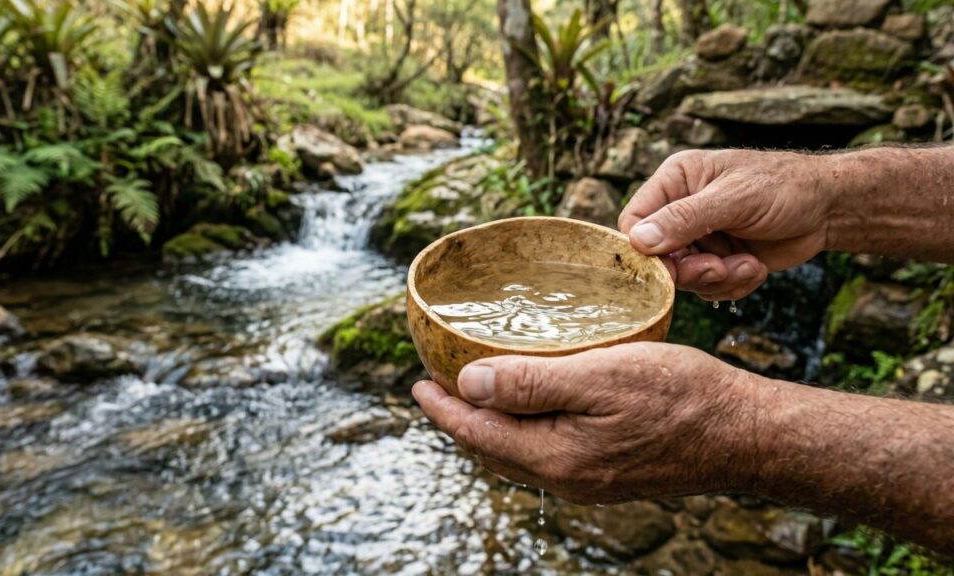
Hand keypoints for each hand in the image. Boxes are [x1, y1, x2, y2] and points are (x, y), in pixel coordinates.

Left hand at [411, 343, 758, 503]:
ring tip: (474, 394)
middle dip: (459, 419)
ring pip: (516, 454)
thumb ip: (532, 383)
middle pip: (491, 450)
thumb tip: (469, 384)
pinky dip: (521, 430)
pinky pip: (544, 454)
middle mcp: (565, 478)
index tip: (418, 383)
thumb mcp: (602, 376)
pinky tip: (529, 408)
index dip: (443, 408)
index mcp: (556, 457)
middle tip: (438, 385)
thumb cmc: (681, 397)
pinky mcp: (607, 473)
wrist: (744, 435)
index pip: (477, 434)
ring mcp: (587, 480)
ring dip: (488, 426)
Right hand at [619, 150, 833, 300]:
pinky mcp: (718, 261)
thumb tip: (638, 242)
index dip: (645, 250)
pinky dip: (732, 285)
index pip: (634, 221)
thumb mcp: (734, 199)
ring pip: (683, 278)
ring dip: (716, 279)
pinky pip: (708, 287)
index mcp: (675, 181)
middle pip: (657, 257)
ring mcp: (699, 238)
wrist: (829, 208)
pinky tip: (755, 268)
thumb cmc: (785, 187)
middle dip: (690, 270)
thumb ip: (685, 219)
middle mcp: (680, 209)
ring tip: (748, 265)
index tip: (669, 267)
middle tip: (718, 268)